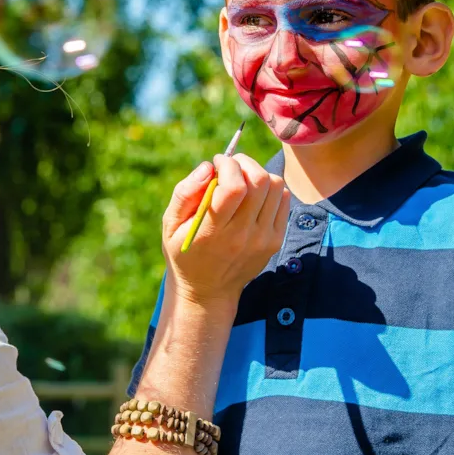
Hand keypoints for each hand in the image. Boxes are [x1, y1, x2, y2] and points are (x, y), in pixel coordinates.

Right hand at [161, 153, 290, 307]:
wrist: (208, 292)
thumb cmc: (185, 252)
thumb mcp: (171, 225)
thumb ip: (185, 193)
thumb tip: (208, 167)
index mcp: (213, 231)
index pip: (234, 187)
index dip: (228, 165)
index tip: (217, 162)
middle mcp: (243, 235)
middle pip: (259, 181)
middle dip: (244, 163)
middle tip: (230, 166)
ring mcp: (263, 239)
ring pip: (275, 186)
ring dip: (258, 174)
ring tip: (241, 180)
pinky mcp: (275, 241)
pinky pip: (283, 200)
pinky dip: (270, 189)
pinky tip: (253, 196)